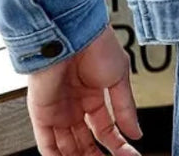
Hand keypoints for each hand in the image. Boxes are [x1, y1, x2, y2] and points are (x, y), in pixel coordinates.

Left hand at [26, 24, 142, 155]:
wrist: (74, 34)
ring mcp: (58, 111)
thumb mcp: (119, 77)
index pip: (105, 128)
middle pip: (85, 142)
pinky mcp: (42, 114)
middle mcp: (75, 105)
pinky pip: (46, 144)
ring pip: (67, 147)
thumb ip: (126, 108)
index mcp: (93, 95)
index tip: (129, 154)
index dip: (117, 144)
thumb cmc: (96, 45)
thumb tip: (136, 132)